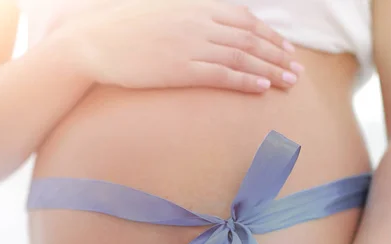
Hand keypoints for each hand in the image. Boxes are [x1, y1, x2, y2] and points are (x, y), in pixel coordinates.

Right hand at [53, 0, 303, 92]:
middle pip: (250, 38)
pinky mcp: (181, 68)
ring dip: (270, 69)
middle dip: (278, 54)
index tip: (285, 48)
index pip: (244, 19)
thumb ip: (190, 14)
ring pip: (242, 57)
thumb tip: (210, 24)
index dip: (269, 34)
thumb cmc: (123, 27)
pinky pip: (221, 75)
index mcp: (196, 6)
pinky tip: (262, 88)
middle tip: (297, 69)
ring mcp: (191, 45)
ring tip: (289, 82)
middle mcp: (199, 22)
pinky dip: (245, 80)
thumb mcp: (161, 10)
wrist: (93, 41)